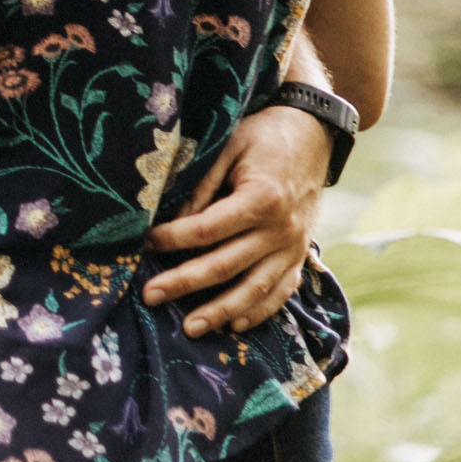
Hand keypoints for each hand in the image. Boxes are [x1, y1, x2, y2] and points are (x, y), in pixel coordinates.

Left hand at [138, 104, 331, 337]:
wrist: (315, 133)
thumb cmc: (265, 136)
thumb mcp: (230, 145)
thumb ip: (203, 184)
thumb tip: (177, 219)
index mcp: (261, 199)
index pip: (207, 229)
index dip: (173, 239)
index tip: (145, 243)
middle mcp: (281, 230)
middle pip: (226, 265)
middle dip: (184, 283)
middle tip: (150, 296)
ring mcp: (294, 248)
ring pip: (255, 289)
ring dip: (220, 311)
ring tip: (189, 328)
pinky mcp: (300, 256)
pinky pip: (281, 292)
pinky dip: (258, 312)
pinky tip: (234, 324)